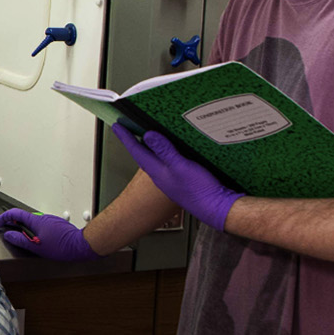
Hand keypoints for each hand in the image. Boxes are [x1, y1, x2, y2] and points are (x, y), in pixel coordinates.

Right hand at [0, 209, 101, 261]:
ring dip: (19, 223)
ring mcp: (49, 221)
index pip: (14, 214)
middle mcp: (42, 218)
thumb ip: (21, 240)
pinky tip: (30, 233)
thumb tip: (9, 235)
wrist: (81, 245)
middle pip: (21, 216)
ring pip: (30, 221)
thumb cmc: (62, 247)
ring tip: (11, 228)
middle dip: (8, 219)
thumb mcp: (37, 247)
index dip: (2, 218)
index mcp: (36, 221)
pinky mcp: (55, 225)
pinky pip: (38, 224)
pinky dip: (30, 227)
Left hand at [115, 124, 242, 230]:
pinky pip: (169, 164)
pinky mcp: (183, 181)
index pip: (138, 151)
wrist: (217, 208)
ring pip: (157, 160)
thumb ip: (165, 151)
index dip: (126, 137)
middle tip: (128, 129)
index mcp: (158, 172)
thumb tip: (148, 136)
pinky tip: (173, 152)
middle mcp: (162, 176)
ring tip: (147, 136)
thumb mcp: (180, 166)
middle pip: (144, 155)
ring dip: (152, 148)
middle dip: (136, 142)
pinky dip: (167, 154)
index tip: (117, 126)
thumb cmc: (199, 191)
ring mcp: (172, 179)